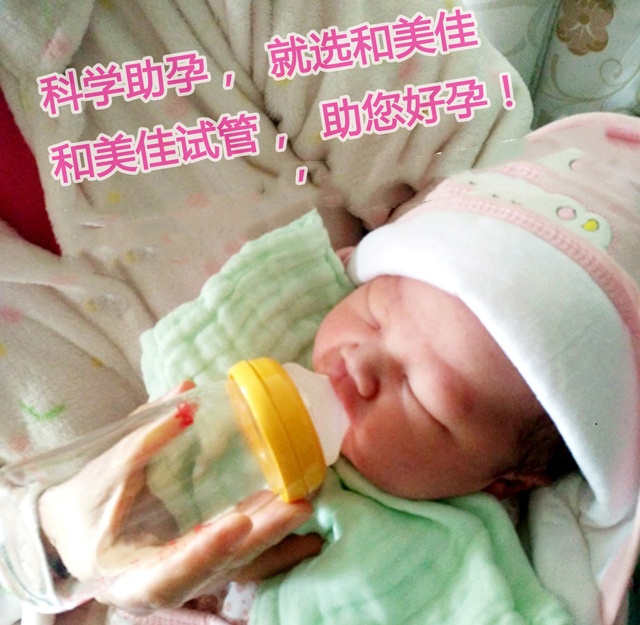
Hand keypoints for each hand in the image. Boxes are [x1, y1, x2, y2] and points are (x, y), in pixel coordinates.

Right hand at [39, 383, 317, 613]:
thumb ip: (142, 437)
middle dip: (261, 540)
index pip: (169, 574)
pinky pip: (245, 560)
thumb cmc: (82, 505)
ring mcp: (189, 575)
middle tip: (298, 506)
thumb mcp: (103, 473)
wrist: (74, 531)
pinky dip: (276, 547)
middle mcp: (165, 583)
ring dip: (276, 538)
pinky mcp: (205, 561)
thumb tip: (186, 392)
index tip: (238, 524)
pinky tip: (307, 530)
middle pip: (219, 570)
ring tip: (308, 503)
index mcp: (129, 574)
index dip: (203, 553)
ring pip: (239, 565)